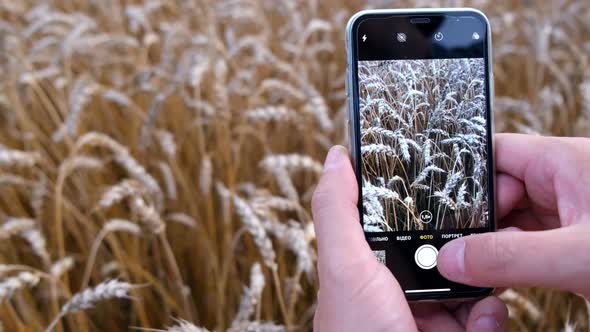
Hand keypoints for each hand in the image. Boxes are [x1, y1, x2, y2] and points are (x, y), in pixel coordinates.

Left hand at [311, 146, 507, 331]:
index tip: (450, 181)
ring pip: (472, 279)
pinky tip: (479, 322)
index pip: (401, 218)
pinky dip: (490, 318)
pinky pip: (487, 315)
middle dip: (465, 243)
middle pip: (444, 246)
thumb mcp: (343, 265)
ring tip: (477, 292)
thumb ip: (337, 210)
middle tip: (484, 230)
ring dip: (483, 282)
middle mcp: (400, 286)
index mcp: (371, 262)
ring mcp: (431, 314)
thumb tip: (336, 156)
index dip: (424, 200)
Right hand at [437, 134, 589, 299]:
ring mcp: (562, 215)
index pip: (492, 154)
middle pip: (493, 192)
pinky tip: (496, 280)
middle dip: (473, 221)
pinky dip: (505, 263)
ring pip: (506, 222)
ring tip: (477, 268)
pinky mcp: (564, 245)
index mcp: (560, 162)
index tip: (438, 210)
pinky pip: (522, 247)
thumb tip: (451, 259)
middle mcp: (557, 184)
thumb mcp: (576, 254)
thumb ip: (511, 257)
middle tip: (457, 249)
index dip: (462, 178)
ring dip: (489, 246)